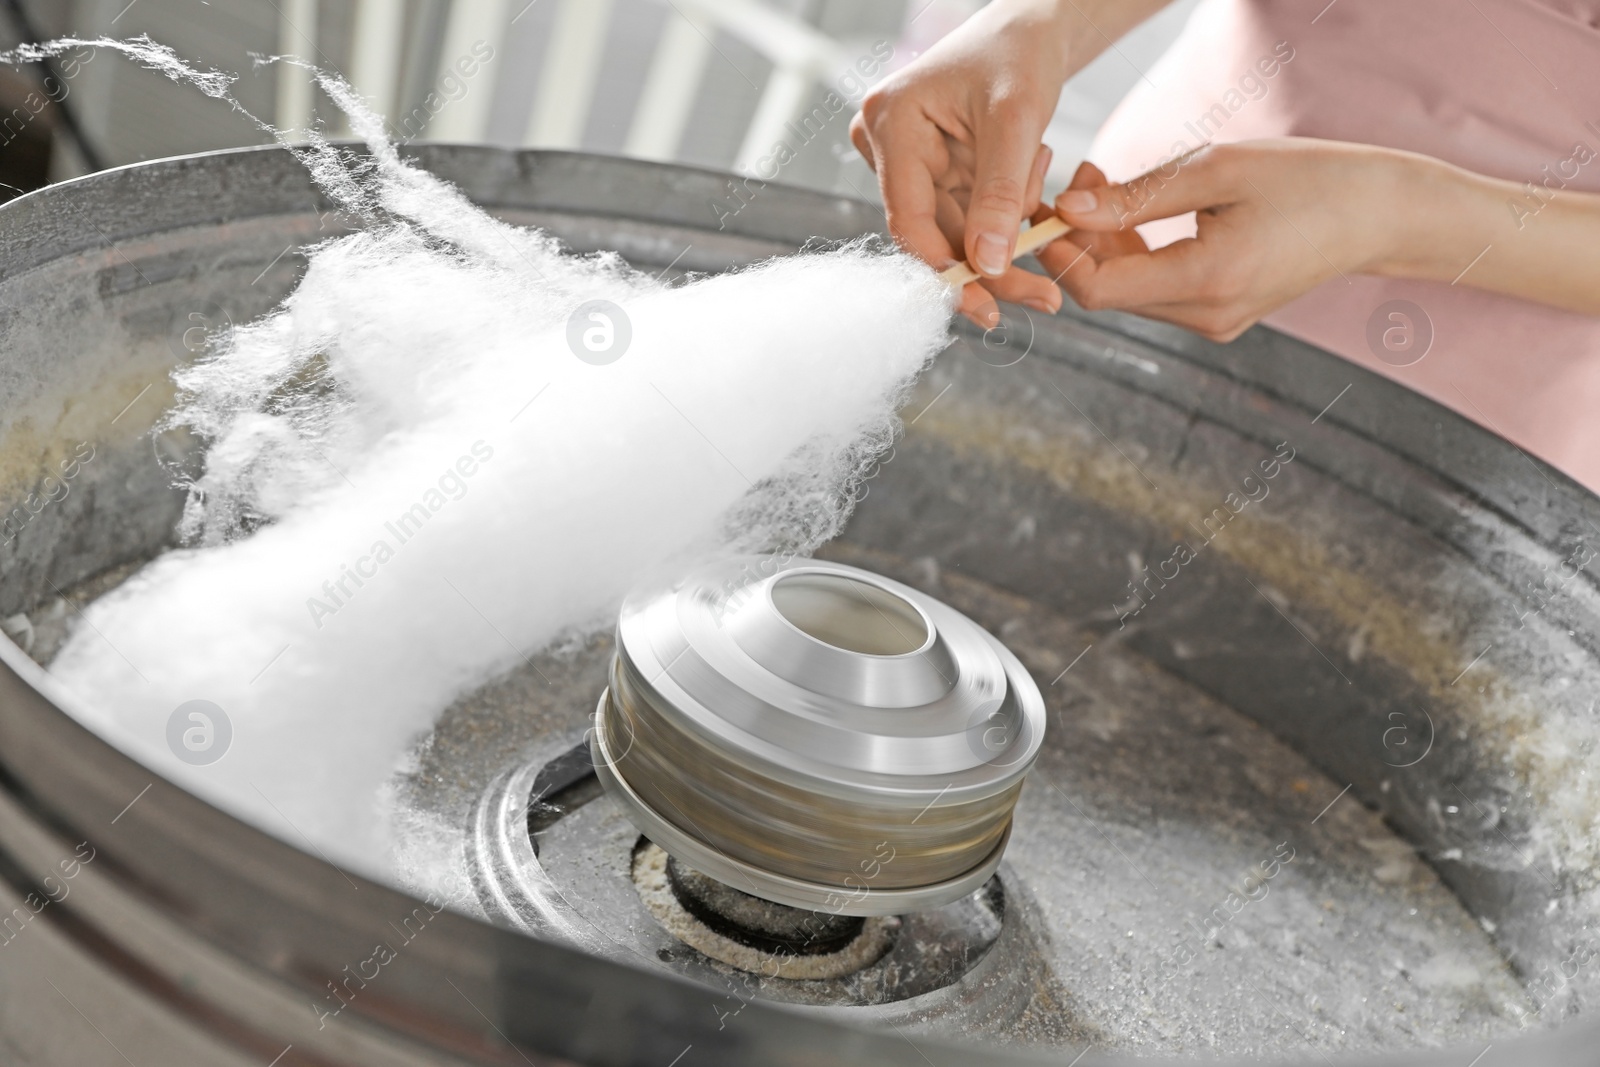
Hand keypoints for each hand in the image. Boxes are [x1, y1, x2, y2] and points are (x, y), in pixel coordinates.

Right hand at [851, 0, 1078, 325]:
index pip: (908, 216)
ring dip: (1005, 241)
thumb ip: (999, 195)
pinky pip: (969, 218)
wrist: (1032, 29)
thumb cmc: (1019, 54)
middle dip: (989, 264)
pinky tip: (1036, 205)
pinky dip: (1006, 222)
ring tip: (1050, 219)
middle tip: (1041, 298)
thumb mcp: (1016, 121)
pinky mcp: (934, 173)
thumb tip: (987, 266)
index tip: (986, 301)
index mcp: (891, 122)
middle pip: (933, 233)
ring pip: (955, 232)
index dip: (944, 265)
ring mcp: (909, 162)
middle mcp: (888, 145)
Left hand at [1038, 140, 1410, 340]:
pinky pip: (1155, 291)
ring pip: (1128, 293)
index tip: (1049, 204)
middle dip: (1079, 239)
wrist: (1375, 213)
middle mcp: (1208, 317)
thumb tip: (1066, 208)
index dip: (1060, 252)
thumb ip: (1135, 195)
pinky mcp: (1219, 317)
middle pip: (1107, 293)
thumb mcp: (1216, 170)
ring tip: (1104, 182)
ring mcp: (1214, 324)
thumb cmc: (1303, 178)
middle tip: (1080, 175)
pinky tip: (1136, 210)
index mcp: (1208, 281)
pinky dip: (1134, 254)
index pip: (1098, 289)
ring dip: (1104, 244)